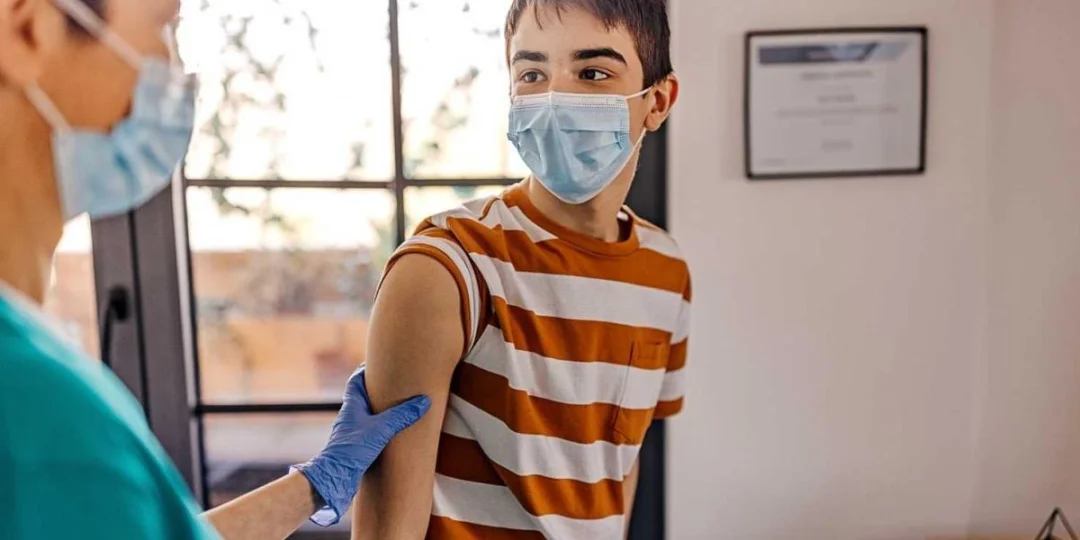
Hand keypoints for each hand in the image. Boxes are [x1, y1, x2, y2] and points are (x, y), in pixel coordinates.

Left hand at [293, 366, 430, 525]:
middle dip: (377, 390)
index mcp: (352, 406)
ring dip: (380, 411)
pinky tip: (392, 434)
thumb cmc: (352, 449)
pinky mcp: (356, 448)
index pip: (356, 381)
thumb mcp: (381, 429)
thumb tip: (423, 401)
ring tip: (398, 408)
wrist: (334, 478)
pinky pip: (370, 433)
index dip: (366, 371)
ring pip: (367, 416)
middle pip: (362, 397)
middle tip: (395, 384)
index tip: (379, 363)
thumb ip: (402, 415)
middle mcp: (350, 417)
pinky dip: (381, 429)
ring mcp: (352, 433)